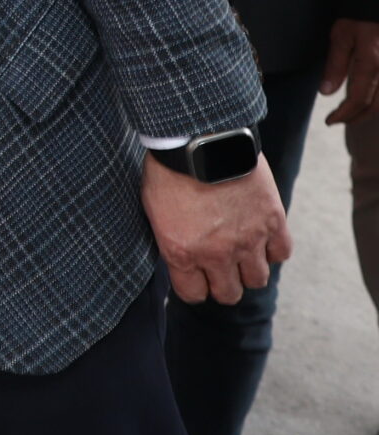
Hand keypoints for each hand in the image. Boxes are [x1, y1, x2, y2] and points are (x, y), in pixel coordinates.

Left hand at [141, 153, 290, 304]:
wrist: (200, 139)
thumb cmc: (169, 170)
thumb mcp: (153, 211)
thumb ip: (170, 240)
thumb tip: (180, 256)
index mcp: (182, 252)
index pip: (193, 294)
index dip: (194, 287)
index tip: (196, 279)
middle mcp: (217, 253)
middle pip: (229, 294)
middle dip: (223, 285)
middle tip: (219, 269)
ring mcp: (248, 239)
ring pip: (257, 279)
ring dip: (249, 270)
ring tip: (241, 254)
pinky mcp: (273, 221)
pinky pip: (281, 253)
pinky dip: (272, 249)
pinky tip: (261, 238)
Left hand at [322, 17, 378, 124]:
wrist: (378, 3)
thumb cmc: (360, 16)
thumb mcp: (342, 35)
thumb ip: (335, 65)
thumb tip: (326, 93)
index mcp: (371, 62)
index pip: (357, 99)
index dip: (344, 115)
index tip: (330, 121)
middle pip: (376, 106)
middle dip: (357, 117)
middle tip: (341, 120)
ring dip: (371, 111)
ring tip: (354, 113)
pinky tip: (370, 99)